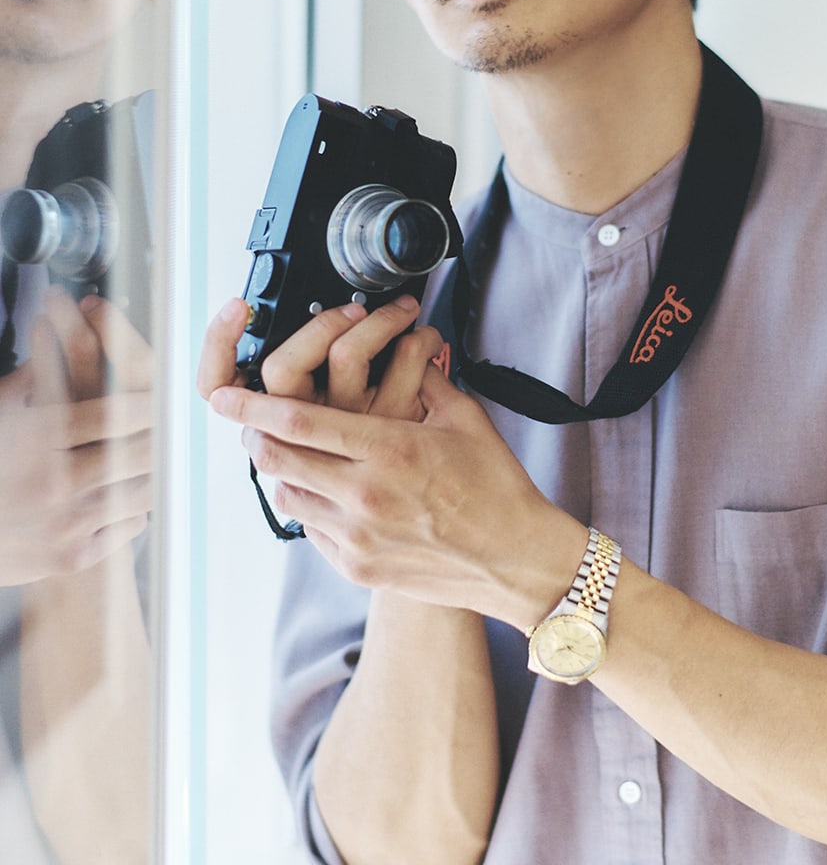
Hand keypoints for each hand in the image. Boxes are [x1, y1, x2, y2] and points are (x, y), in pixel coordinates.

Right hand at [0, 286, 152, 585]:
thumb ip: (34, 377)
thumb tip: (61, 334)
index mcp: (37, 438)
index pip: (115, 412)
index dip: (148, 402)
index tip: (162, 397)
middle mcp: (56, 481)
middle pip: (140, 450)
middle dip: (162, 434)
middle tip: (174, 423)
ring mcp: (65, 523)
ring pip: (142, 488)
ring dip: (154, 469)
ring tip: (160, 454)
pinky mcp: (70, 557)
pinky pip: (129, 524)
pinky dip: (135, 506)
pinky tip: (130, 493)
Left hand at [202, 295, 565, 624]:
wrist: (515, 561)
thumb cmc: (496, 488)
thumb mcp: (464, 419)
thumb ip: (424, 378)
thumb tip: (401, 349)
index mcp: (390, 449)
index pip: (299, 420)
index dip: (252, 405)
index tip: (224, 394)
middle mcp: (364, 494)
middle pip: (276, 458)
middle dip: (253, 433)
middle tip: (250, 419)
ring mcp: (356, 535)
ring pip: (286, 494)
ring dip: (280, 469)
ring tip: (293, 454)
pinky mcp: (356, 566)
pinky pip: (309, 528)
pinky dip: (308, 504)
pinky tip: (328, 491)